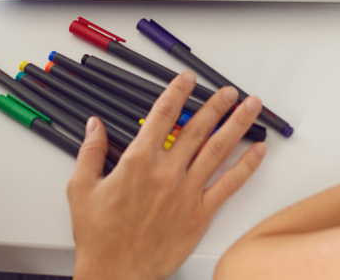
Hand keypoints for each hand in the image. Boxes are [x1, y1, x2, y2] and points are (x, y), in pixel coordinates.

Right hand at [68, 71, 267, 279]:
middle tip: (229, 91)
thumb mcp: (81, 188)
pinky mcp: (200, 214)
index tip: (187, 79)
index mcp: (138, 162)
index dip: (177, 92)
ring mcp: (187, 192)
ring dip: (237, 124)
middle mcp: (167, 172)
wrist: (116, 273)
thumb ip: (90, 152)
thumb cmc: (100, 236)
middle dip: (216, 104)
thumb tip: (94, 126)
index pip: (162, 115)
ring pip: (217, 149)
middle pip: (197, 127)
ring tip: (250, 106)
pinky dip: (246, 166)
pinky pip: (229, 185)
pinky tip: (258, 151)